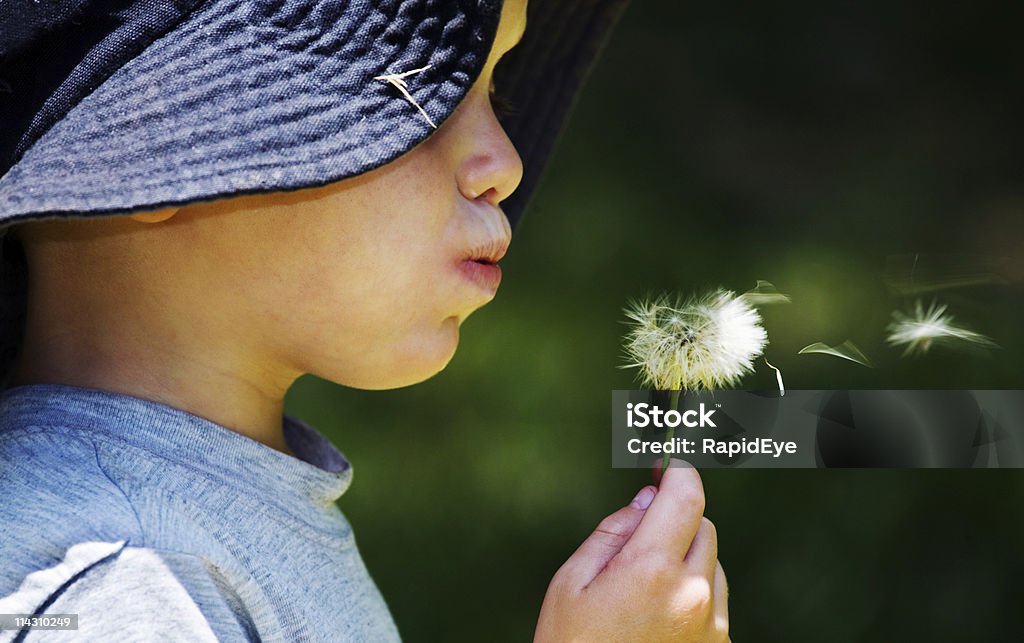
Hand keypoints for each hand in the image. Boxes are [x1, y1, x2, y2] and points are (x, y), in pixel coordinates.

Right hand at [534, 460, 728, 641]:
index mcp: (651, 569)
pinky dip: (694, 593)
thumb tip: (646, 499)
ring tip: (642, 590)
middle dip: (677, 519)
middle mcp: (693, 594)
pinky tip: (657, 617)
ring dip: (687, 558)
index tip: (667, 463)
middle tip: (640, 535)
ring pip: (713, 563)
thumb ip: (613, 532)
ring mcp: (712, 626)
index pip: (686, 495)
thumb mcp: (571, 583)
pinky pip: (715, 600)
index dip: (679, 470)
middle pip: (703, 526)